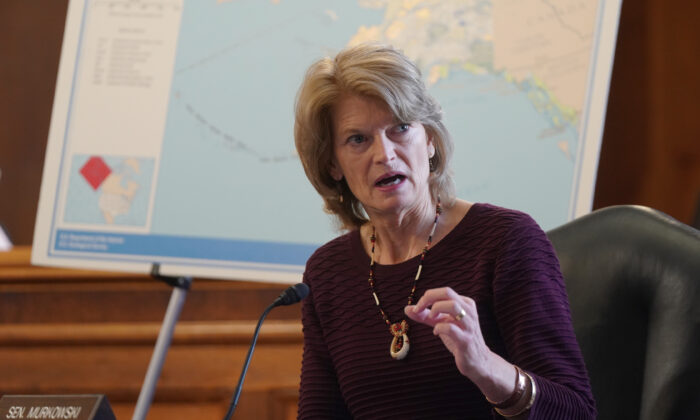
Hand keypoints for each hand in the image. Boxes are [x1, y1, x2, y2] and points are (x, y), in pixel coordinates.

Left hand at [405, 287, 515, 401]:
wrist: (477, 361)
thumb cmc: (458, 339)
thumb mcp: (442, 323)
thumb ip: (426, 316)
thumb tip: (407, 308)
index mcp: (465, 304)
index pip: (444, 291)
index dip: (427, 297)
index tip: (417, 308)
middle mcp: (469, 311)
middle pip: (448, 293)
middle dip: (428, 298)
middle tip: (419, 309)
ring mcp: (469, 325)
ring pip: (453, 305)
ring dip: (436, 309)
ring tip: (431, 319)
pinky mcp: (466, 340)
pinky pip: (451, 328)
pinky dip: (439, 328)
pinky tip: (436, 332)